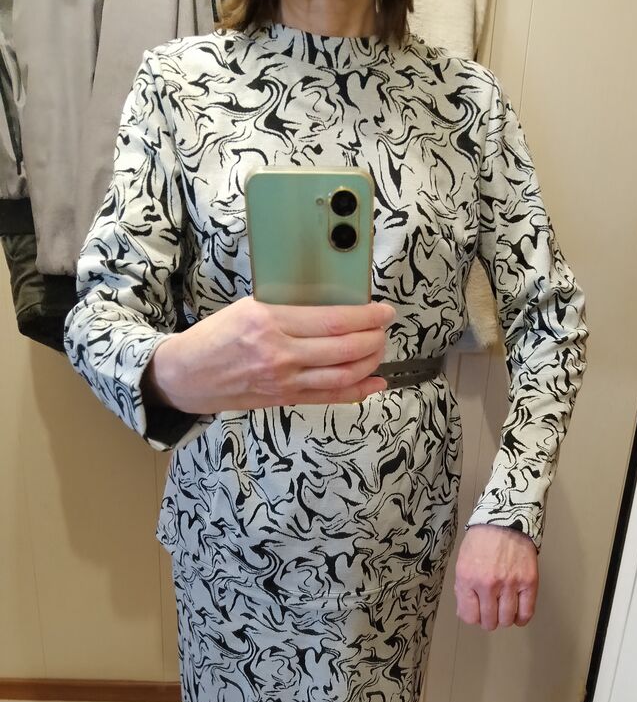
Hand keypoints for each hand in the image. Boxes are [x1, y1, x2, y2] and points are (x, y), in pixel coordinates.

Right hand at [142, 297, 394, 412]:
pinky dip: (358, 391)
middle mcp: (280, 352)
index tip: (383, 311)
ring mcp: (284, 380)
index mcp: (270, 321)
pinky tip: (374, 383)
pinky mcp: (284, 399)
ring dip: (370, 363)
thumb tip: (332, 302)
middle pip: (345, 348)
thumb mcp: (248, 308)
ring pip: (343, 374)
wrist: (187, 376)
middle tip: (383, 330)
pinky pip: (330, 397)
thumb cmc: (216, 337)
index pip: (333, 320)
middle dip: (374, 339)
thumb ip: (288, 307)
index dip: (367, 317)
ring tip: (379, 350)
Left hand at [454, 524, 538, 629]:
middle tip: (490, 613)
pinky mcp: (529, 581)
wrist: (504, 519)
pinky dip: (521, 619)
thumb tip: (467, 611)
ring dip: (504, 619)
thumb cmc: (481, 539)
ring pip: (507, 619)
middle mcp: (488, 584)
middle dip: (488, 621)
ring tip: (503, 611)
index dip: (472, 617)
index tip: (476, 613)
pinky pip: (526, 612)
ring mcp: (510, 584)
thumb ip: (463, 588)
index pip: (469, 616)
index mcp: (467, 578)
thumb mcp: (462, 562)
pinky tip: (517, 616)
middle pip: (489, 621)